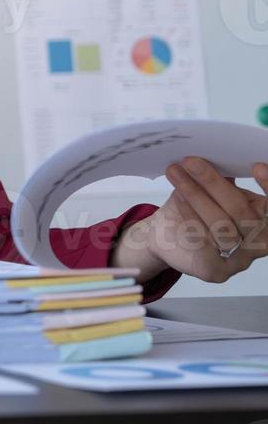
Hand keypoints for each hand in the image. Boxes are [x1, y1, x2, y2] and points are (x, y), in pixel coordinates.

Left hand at [111, 158, 267, 283]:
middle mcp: (262, 242)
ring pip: (221, 226)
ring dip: (196, 196)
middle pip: (242, 212)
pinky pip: (203, 243)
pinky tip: (178, 200)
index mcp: (266, 219)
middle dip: (213, 183)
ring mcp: (241, 260)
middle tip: (191, 161)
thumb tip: (225, 152)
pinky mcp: (217, 271)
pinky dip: (189, 217)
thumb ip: (225, 177)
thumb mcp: (213, 189)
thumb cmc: (195, 207)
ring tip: (177, 174)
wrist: (166, 235)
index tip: (256, 166)